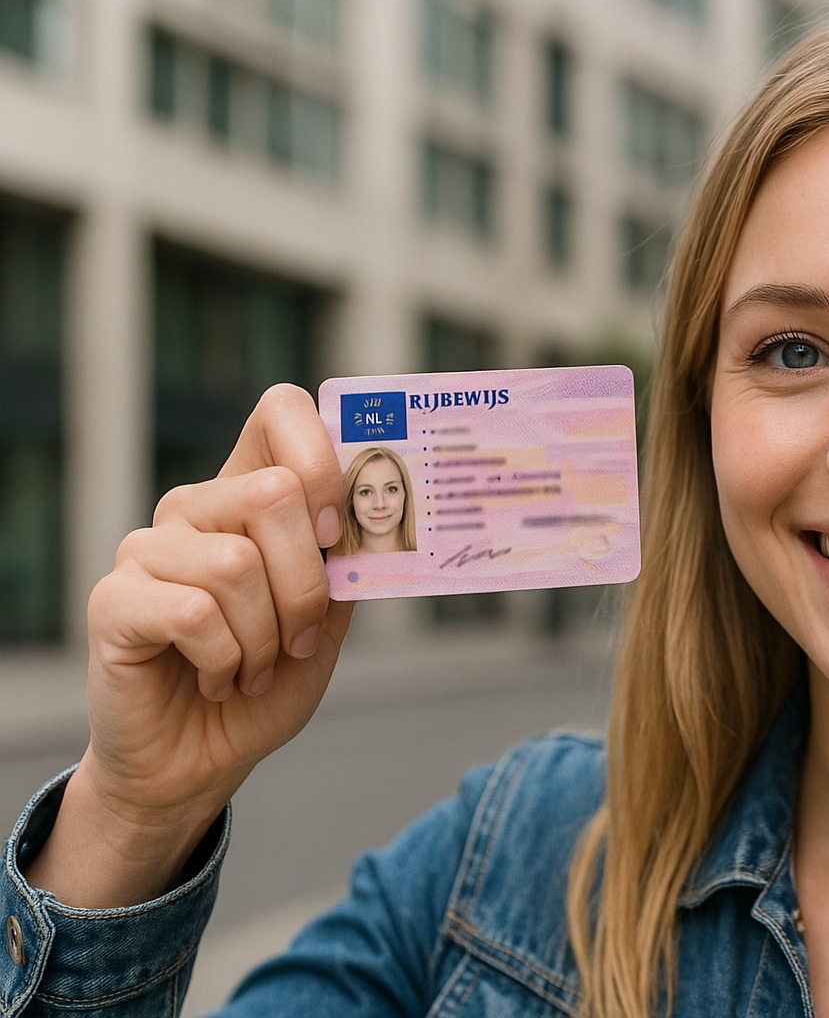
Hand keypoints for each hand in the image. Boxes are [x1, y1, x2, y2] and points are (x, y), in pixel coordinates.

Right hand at [27, 384, 353, 906]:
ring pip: (239, 563)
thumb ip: (346, 563)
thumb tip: (373, 514)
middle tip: (298, 640)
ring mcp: (147, 549)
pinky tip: (216, 676)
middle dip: (308, 585)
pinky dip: (225, 660)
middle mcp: (195, 509)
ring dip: (267, 637)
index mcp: (250, 496)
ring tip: (254, 667)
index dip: (324, 455)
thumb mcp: (328, 620)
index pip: (281, 412)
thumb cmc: (268, 682)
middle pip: (276, 492)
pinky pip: (194, 612)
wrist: (202, 760)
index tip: (342, 531)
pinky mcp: (113, 599)